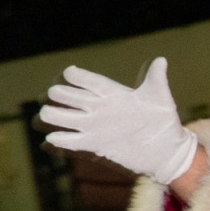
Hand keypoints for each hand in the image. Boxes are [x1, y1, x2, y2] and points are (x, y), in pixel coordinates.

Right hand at [38, 58, 198, 183]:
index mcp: (113, 93)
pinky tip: (49, 141)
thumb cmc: (164, 122)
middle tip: (50, 96)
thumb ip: (156, 79)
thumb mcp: (160, 99)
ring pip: (64, 117)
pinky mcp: (94, 146)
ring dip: (52, 117)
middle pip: (70, 97)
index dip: (78, 77)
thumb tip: (160, 60)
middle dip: (58, 96)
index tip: (68, 74)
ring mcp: (95, 127)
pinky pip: (71, 142)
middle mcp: (99, 108)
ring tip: (43, 116)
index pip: (90, 80)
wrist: (166, 150)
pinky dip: (59, 142)